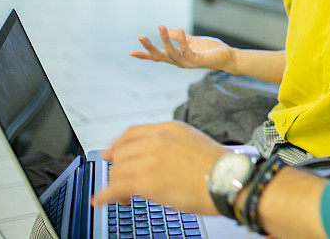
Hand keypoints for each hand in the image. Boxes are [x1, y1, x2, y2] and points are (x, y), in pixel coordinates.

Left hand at [91, 121, 226, 214]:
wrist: (229, 180)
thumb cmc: (219, 167)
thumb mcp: (194, 141)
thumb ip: (172, 144)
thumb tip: (158, 159)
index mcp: (169, 128)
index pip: (132, 133)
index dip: (117, 146)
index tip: (110, 154)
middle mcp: (156, 139)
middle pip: (121, 153)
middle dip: (118, 169)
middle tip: (120, 183)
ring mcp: (149, 159)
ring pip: (117, 171)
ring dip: (115, 185)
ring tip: (123, 197)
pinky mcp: (145, 181)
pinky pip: (114, 188)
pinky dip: (104, 196)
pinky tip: (100, 201)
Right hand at [131, 25, 233, 70]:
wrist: (228, 56)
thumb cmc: (210, 49)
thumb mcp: (193, 40)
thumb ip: (181, 37)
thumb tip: (169, 30)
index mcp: (177, 57)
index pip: (158, 57)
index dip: (145, 55)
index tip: (131, 52)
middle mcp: (180, 62)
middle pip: (161, 57)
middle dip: (149, 48)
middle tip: (140, 37)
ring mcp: (189, 63)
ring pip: (172, 54)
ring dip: (165, 40)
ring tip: (161, 27)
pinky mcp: (198, 61)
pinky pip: (187, 51)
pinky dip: (182, 40)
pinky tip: (181, 30)